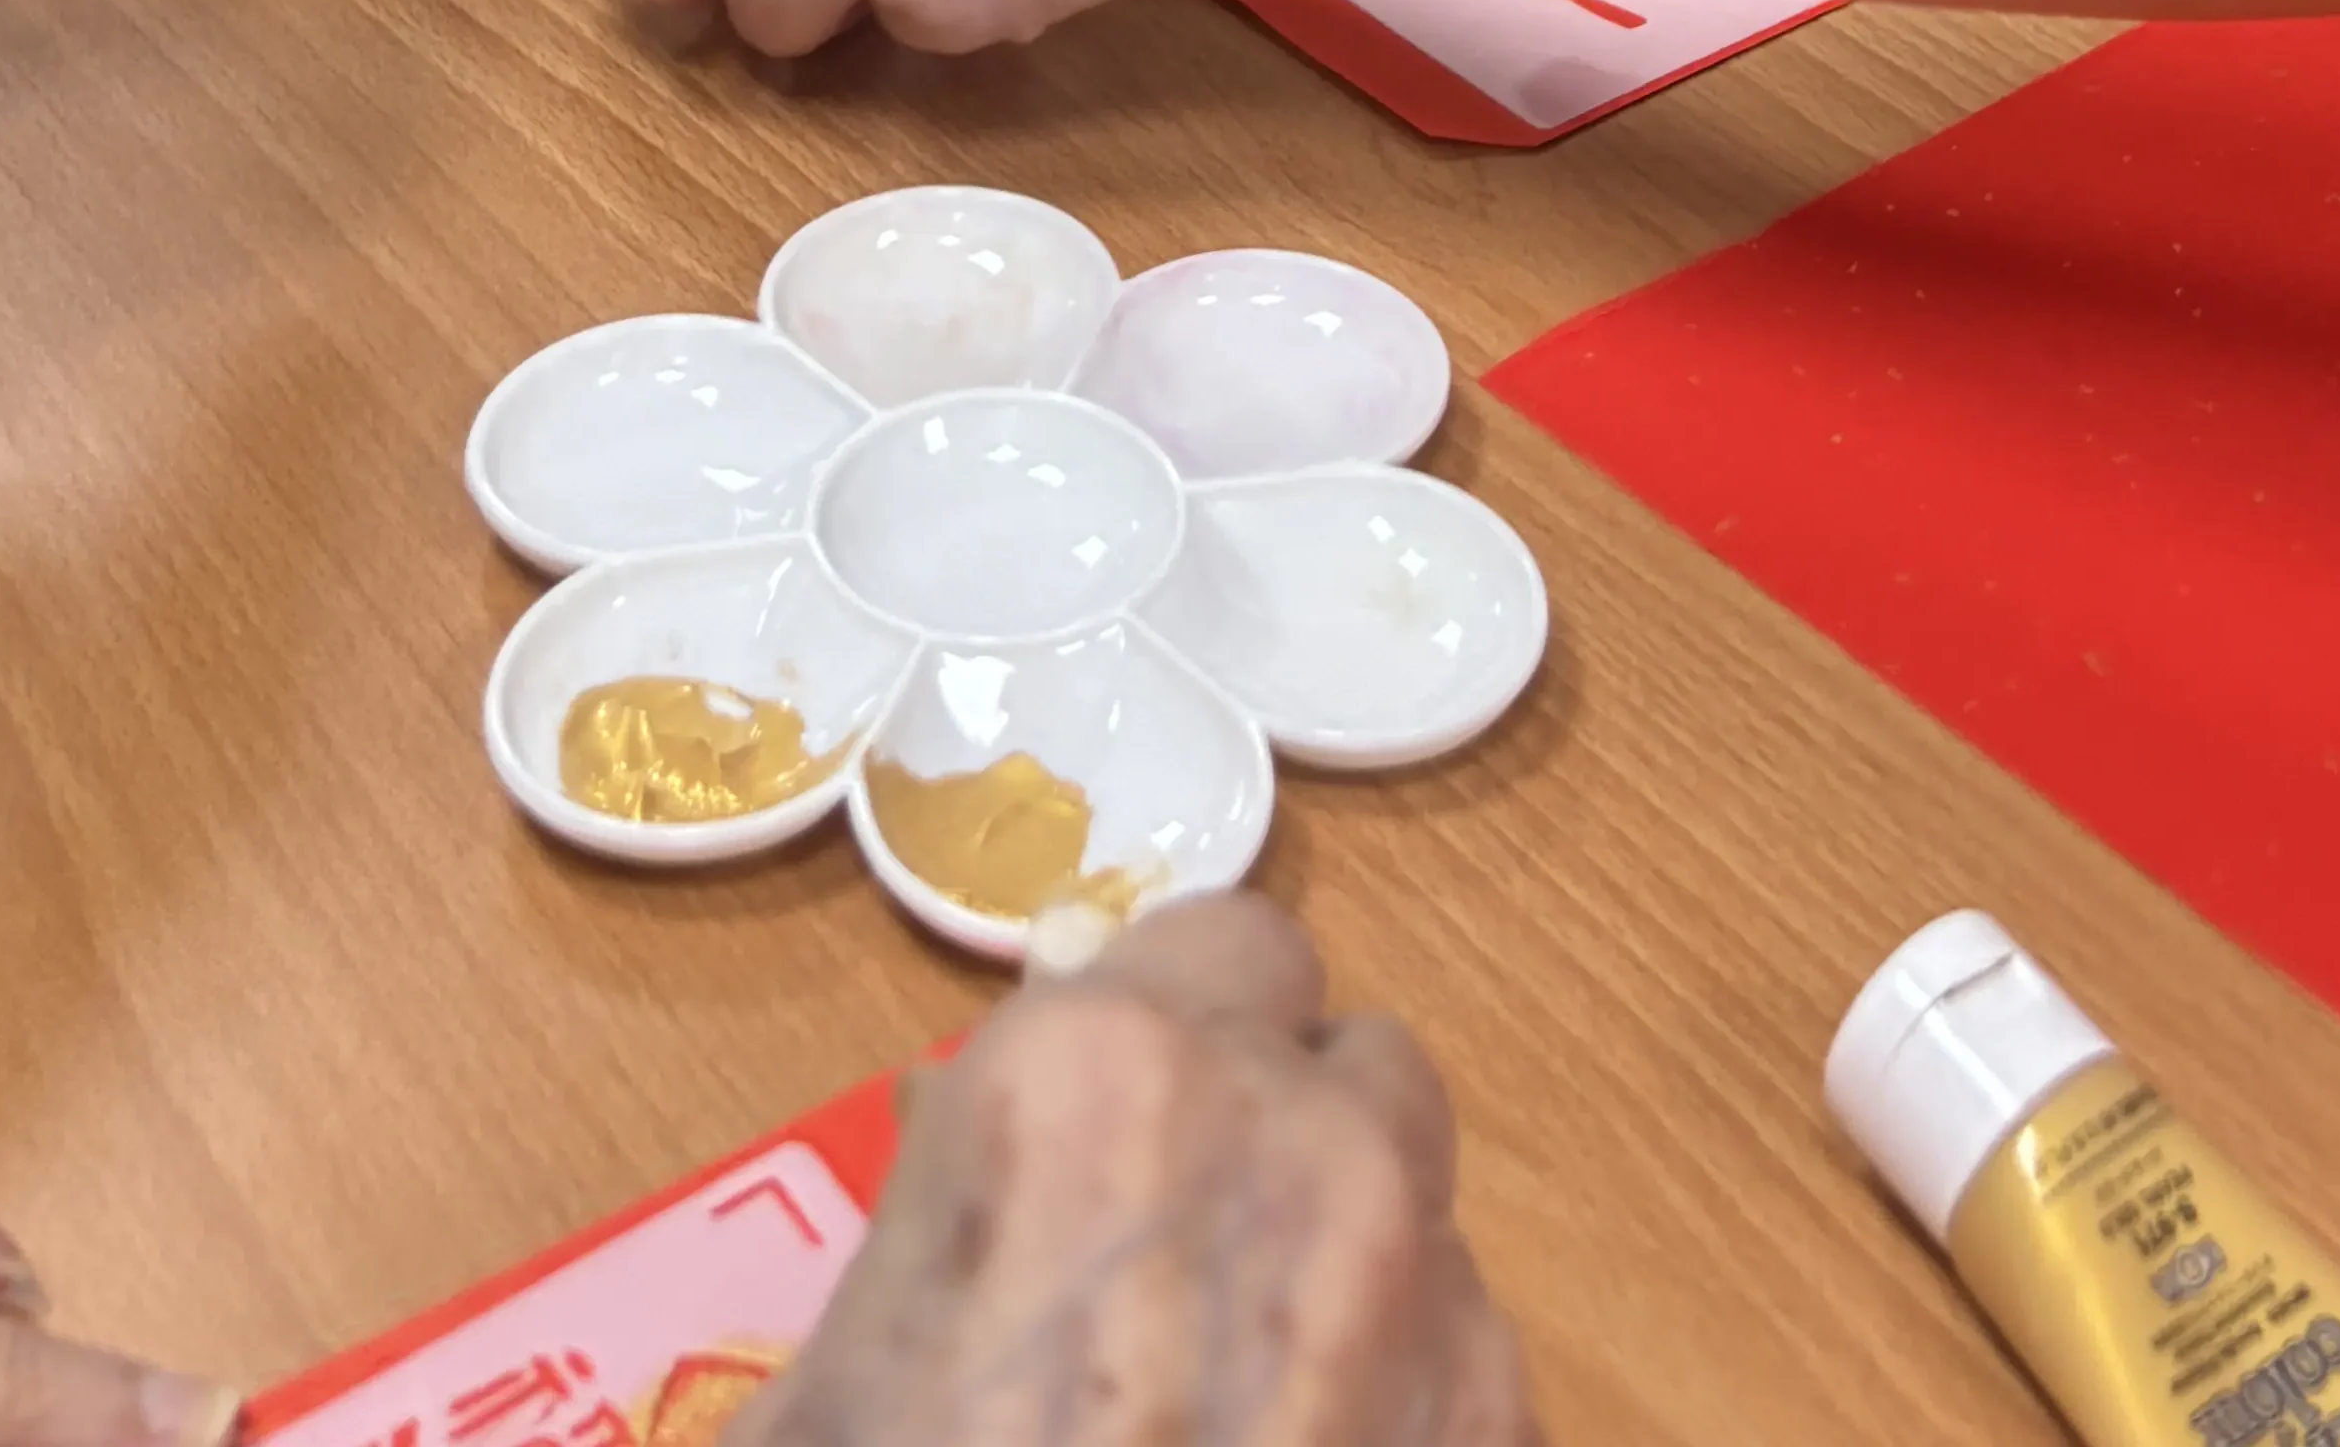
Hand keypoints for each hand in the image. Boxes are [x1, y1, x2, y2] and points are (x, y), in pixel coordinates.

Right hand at [744, 895, 1526, 1446]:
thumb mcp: (838, 1379)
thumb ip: (947, 1221)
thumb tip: (971, 1176)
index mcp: (1104, 1078)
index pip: (1226, 941)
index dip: (1184, 1037)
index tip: (1136, 1131)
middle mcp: (1295, 1141)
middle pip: (1353, 1061)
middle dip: (1289, 1138)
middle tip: (1193, 1270)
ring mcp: (1421, 1295)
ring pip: (1427, 1212)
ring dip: (1359, 1276)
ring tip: (1256, 1408)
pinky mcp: (1501, 1437)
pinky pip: (1476, 1367)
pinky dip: (1413, 1413)